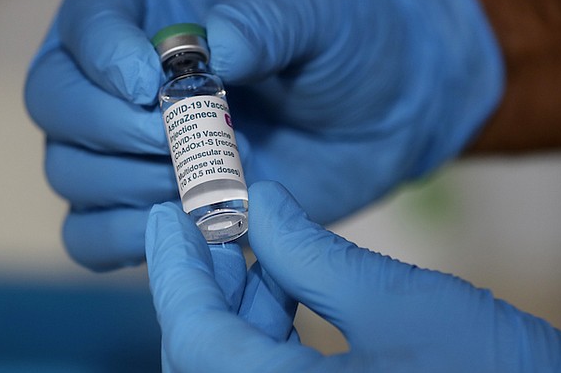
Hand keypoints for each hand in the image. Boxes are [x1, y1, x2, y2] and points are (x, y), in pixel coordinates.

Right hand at [25, 0, 502, 269]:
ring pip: (68, 172)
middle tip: (189, 142)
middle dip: (118, 130)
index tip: (152, 88)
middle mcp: (114, 68)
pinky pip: (88, 236)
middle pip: (53, 101)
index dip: (103, 56)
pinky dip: (127, 240)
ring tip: (220, 174)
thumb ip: (265, 20)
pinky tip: (194, 219)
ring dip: (137, 185)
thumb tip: (207, 52)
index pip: (84, 18)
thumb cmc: (345, 41)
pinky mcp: (143, 202)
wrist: (378, 113)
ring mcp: (123, 140)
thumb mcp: (319, 10)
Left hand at [147, 181, 560, 371]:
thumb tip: (260, 203)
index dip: (172, 273)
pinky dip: (266, 328)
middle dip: (204, 283)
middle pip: (205, 354)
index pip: (193, 341)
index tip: (165, 213)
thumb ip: (310, 252)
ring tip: (247, 241)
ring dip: (236, 302)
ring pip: (233, 363)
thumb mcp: (394, 301)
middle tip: (208, 218)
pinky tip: (283, 281)